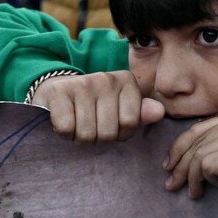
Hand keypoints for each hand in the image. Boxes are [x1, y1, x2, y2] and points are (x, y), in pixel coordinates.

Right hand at [31, 71, 164, 143]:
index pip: (130, 123)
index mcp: (126, 81)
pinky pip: (66, 129)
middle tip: (92, 127)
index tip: (112, 125)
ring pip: (86, 134)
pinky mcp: (59, 92)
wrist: (57, 90)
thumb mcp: (121, 108)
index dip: (120, 134)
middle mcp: (106, 79)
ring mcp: (82, 84)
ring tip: (79, 125)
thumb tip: (159, 112)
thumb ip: (140, 113)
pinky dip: (64, 133)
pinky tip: (66, 121)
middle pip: (108, 133)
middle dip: (98, 138)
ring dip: (80, 138)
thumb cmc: (95, 105)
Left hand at [163, 110, 217, 203]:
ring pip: (198, 156)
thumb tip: (185, 152)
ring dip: (192, 178)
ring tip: (195, 192)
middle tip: (172, 185)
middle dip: (179, 165)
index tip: (170, 165)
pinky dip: (208, 180)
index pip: (197, 129)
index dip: (178, 148)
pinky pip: (206, 166)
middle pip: (194, 142)